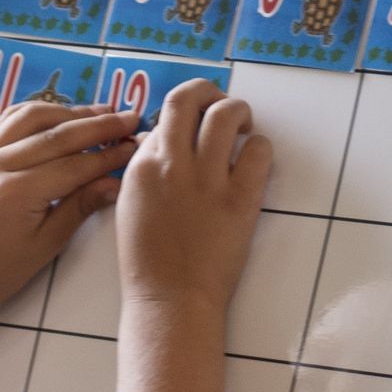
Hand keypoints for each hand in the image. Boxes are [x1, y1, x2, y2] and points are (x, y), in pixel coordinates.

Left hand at [0, 100, 132, 313]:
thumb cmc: (4, 267)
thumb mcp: (49, 243)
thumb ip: (81, 206)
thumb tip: (117, 182)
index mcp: (16, 193)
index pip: (74, 165)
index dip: (108, 155)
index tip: (135, 146)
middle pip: (58, 134)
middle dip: (98, 126)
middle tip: (130, 118)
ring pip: (34, 116)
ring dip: (71, 111)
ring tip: (102, 113)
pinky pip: (12, 118)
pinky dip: (41, 111)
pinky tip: (63, 114)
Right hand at [114, 79, 268, 323]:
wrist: (170, 301)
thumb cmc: (148, 264)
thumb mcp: (131, 209)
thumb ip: (144, 174)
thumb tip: (161, 143)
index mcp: (142, 167)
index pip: (164, 118)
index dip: (181, 119)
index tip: (192, 130)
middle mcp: (172, 164)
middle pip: (188, 99)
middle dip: (208, 90)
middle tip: (220, 102)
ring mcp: (207, 180)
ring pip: (226, 114)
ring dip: (239, 110)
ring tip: (245, 124)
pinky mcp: (240, 199)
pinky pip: (258, 151)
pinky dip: (261, 146)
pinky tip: (256, 158)